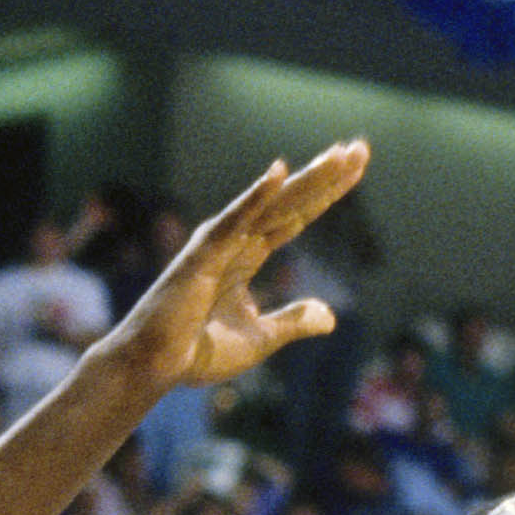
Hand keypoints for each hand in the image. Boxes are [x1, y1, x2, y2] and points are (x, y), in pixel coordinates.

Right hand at [92, 142, 364, 391]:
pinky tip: (280, 172)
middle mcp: (236, 239)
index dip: (326, 193)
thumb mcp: (261, 337)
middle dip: (326, 175)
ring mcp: (220, 243)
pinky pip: (235, 220)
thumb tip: (330, 316)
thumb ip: (293, 322)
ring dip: (307, 178)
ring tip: (341, 153)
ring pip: (273, 204)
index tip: (355, 168)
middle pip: (291, 201)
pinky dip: (256, 196)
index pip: (296, 216)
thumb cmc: (197, 351)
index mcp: (248, 254)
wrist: (154, 367)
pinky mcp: (203, 254)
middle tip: (360, 148)